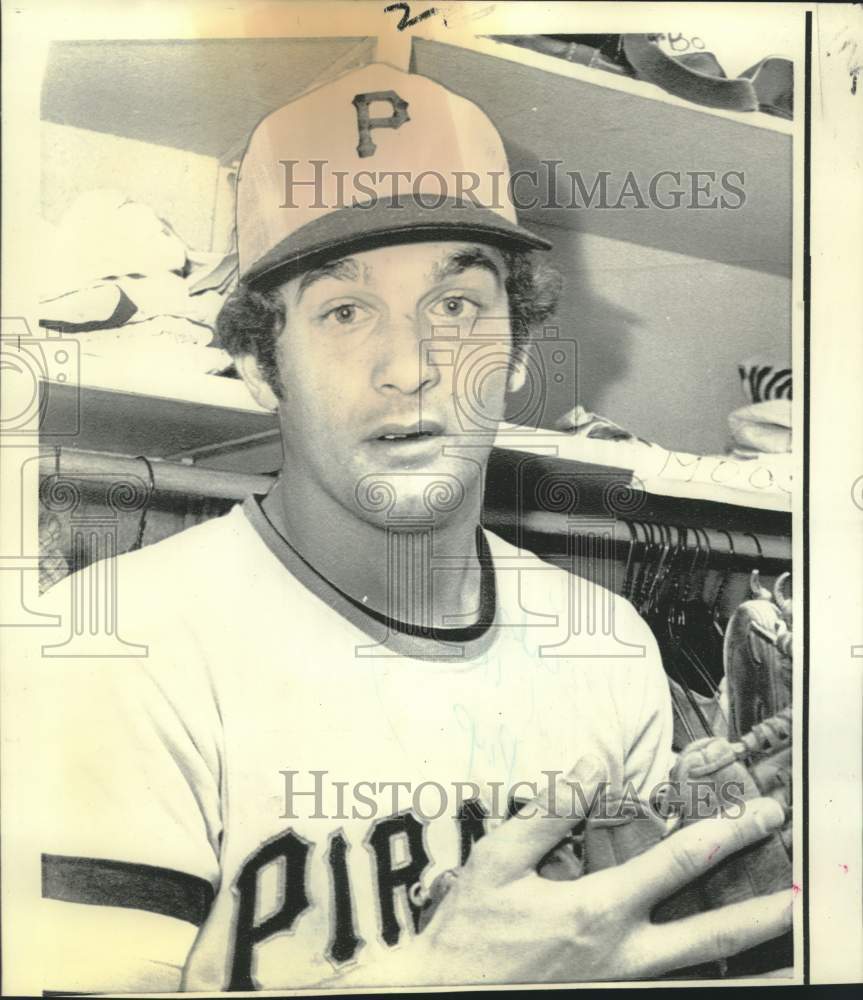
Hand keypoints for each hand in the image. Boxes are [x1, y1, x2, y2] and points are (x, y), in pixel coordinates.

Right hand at [407, 756, 791, 984]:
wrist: (445, 993)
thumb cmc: (471, 929)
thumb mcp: (500, 859)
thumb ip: (552, 810)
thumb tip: (592, 764)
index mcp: (596, 912)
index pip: (677, 866)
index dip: (723, 834)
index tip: (758, 813)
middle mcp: (622, 955)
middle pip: (711, 936)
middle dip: (761, 909)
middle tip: (801, 889)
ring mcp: (621, 984)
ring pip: (700, 969)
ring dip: (744, 947)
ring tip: (781, 925)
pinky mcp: (611, 995)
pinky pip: (671, 982)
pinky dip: (704, 968)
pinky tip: (720, 958)